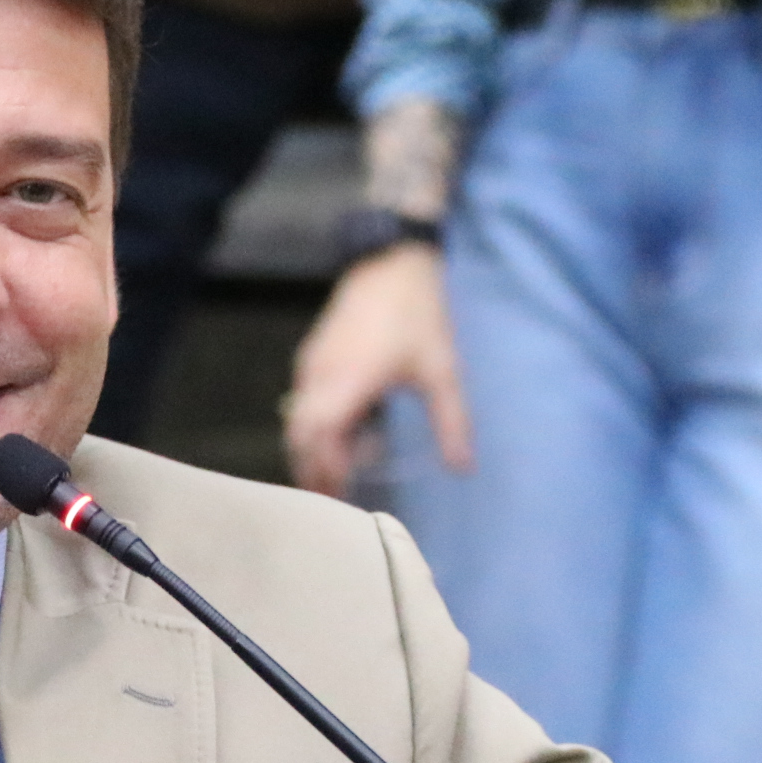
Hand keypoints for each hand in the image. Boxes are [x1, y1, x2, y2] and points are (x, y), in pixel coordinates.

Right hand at [285, 243, 466, 493]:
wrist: (391, 263)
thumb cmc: (418, 314)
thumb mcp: (442, 371)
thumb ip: (451, 422)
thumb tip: (464, 468)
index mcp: (351, 380)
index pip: (322, 436)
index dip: (327, 468)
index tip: (342, 495)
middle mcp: (323, 375)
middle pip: (301, 436)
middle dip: (312, 469)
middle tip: (331, 499)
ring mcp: (313, 364)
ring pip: (297, 420)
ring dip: (311, 450)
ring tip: (332, 477)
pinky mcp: (312, 357)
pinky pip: (303, 402)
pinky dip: (313, 428)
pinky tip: (339, 438)